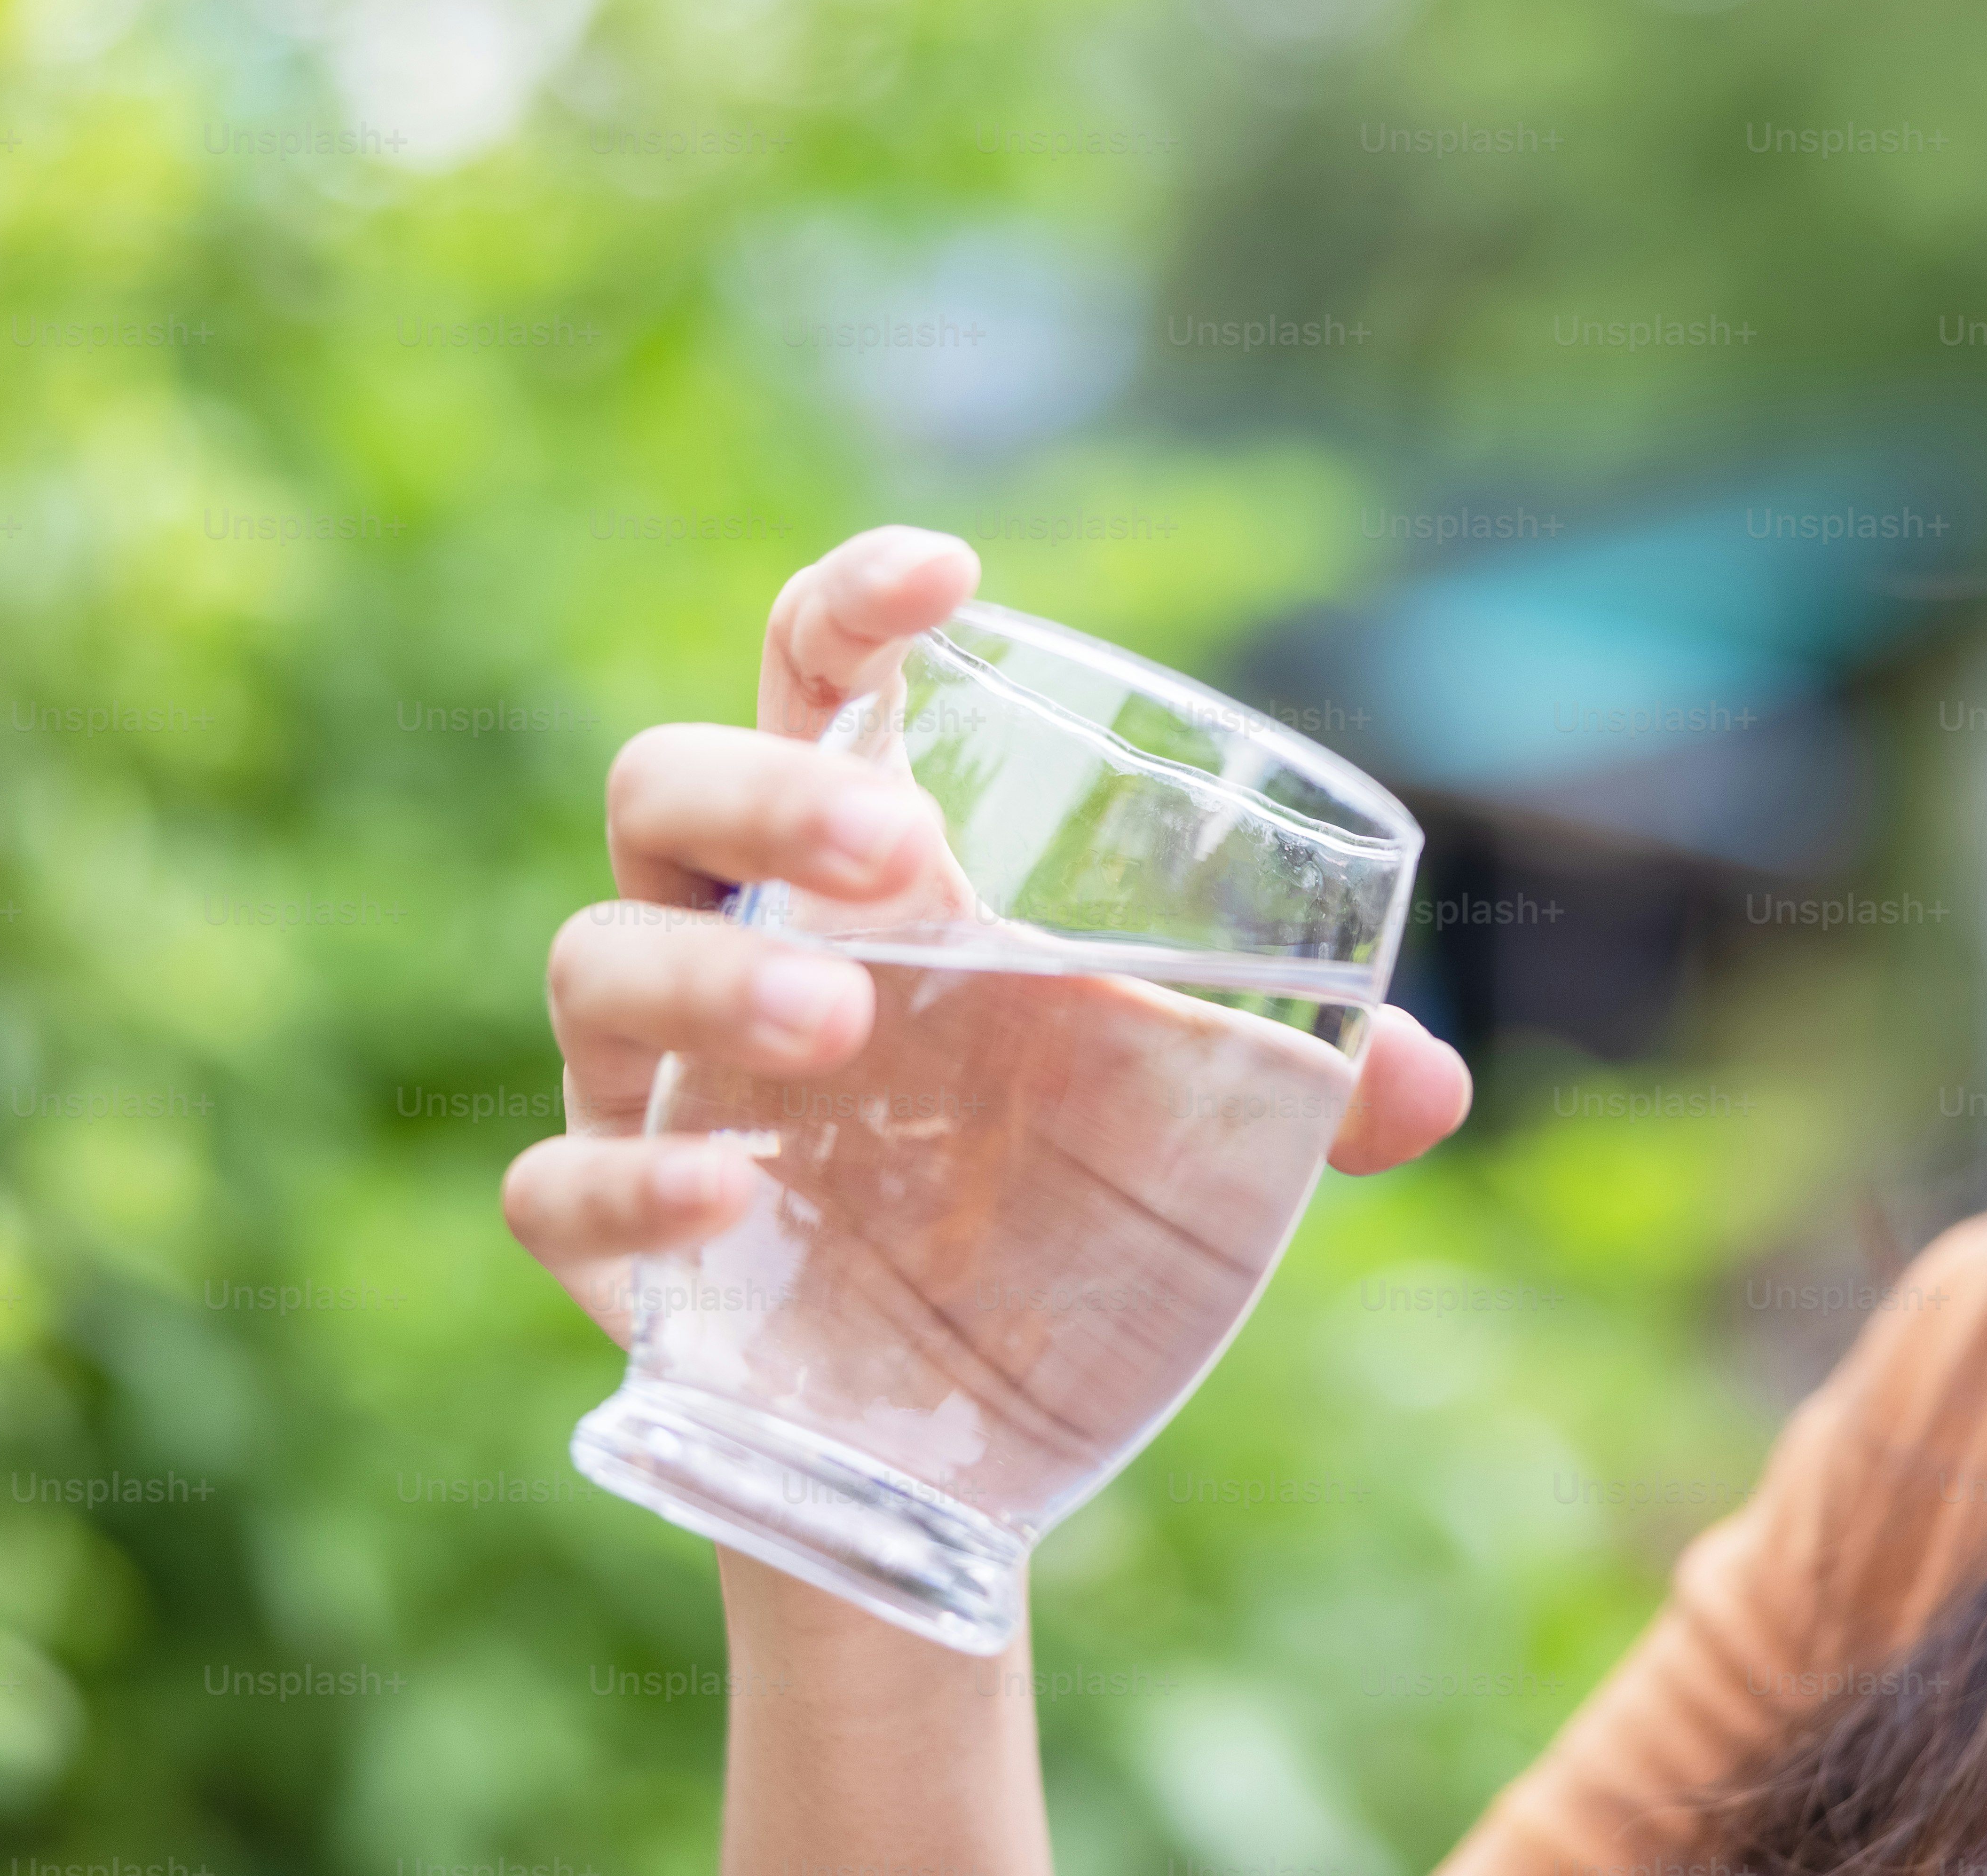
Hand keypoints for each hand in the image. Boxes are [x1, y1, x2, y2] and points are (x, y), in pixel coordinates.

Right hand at [500, 524, 1474, 1348]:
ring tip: (843, 1023)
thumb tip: (1431, 1083)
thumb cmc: (1032, 1181)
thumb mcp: (1164, 1114)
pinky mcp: (607, 1232)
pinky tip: (730, 1197)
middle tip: (901, 851)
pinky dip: (630, 1182)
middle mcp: (713, 933)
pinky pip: (555, 1183)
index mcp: (839, 863)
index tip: (947, 574)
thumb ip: (1304, 1089)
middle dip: (766, 795)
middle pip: (665, 789)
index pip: (813, 679)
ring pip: (596, 960)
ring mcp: (639, 1076)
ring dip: (714, 978)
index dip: (852, 605)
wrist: (939, 1413)